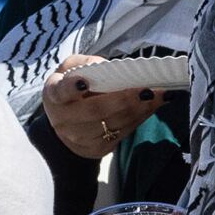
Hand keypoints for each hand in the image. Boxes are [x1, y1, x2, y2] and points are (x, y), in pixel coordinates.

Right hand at [42, 58, 160, 159]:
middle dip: (124, 100)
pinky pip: (122, 133)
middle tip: (147, 90)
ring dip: (139, 110)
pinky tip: (152, 106)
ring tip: (159, 96)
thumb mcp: (71, 69)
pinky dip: (140, 118)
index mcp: (54, 95)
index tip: (84, 83)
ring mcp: (79, 138)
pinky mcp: (96, 149)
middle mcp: (63, 120)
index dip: (71, 88)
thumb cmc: (72, 89)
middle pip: (95, 110)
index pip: (61, 92)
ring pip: (113, 124)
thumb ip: (87, 64)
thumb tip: (110, 68)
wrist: (66, 123)